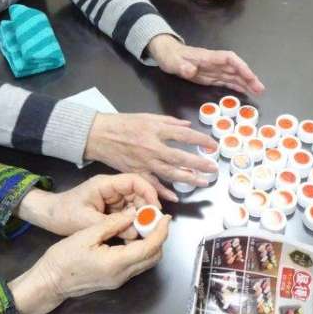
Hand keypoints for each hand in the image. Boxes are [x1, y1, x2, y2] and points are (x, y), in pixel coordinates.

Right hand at [9, 210, 169, 313]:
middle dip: (159, 237)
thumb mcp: (86, 234)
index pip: (150, 247)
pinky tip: (134, 236)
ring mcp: (120, 280)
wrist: (49, 282)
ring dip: (152, 244)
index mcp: (116, 263)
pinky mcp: (115, 280)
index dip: (161, 231)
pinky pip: (136, 264)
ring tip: (145, 225)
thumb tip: (133, 214)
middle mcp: (122, 275)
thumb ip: (112, 224)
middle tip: (155, 219)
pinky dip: (142, 250)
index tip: (165, 217)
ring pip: (147, 262)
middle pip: (154, 257)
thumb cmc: (63, 258)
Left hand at [15, 174, 160, 237]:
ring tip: (144, 232)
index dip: (149, 192)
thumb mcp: (86, 221)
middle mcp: (111, 188)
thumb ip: (112, 225)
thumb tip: (135, 232)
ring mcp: (112, 198)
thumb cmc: (63, 213)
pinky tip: (135, 233)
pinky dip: (133, 222)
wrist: (48, 216)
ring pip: (134, 204)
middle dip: (147, 207)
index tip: (156, 208)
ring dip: (141, 217)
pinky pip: (127, 213)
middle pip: (138, 192)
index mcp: (105, 184)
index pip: (134, 181)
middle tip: (153, 224)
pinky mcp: (111, 208)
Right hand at [85, 112, 217, 200]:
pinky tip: (175, 197)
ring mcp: (144, 162)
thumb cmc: (123, 123)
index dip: (200, 140)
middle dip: (199, 164)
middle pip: (180, 158)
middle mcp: (152, 147)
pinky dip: (163, 192)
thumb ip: (169, 122)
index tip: (213, 145)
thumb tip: (188, 125)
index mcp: (156, 130)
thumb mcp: (148, 117)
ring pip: (170, 173)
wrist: (99, 135)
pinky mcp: (135, 173)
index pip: (184, 135)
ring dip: (188, 179)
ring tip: (203, 182)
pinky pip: (152, 184)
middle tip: (213, 169)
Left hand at [148, 34, 264, 94]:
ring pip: (234, 76)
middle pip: (236, 68)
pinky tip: (246, 92)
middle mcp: (215, 63)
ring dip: (246, 83)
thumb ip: (182, 66)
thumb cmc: (170, 56)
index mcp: (208, 57)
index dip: (241, 66)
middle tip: (260, 89)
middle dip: (249, 77)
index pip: (229, 59)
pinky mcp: (211, 77)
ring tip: (259, 92)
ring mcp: (214, 70)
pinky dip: (237, 86)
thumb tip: (191, 70)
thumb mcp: (173, 61)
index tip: (249, 75)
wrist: (167, 55)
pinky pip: (227, 81)